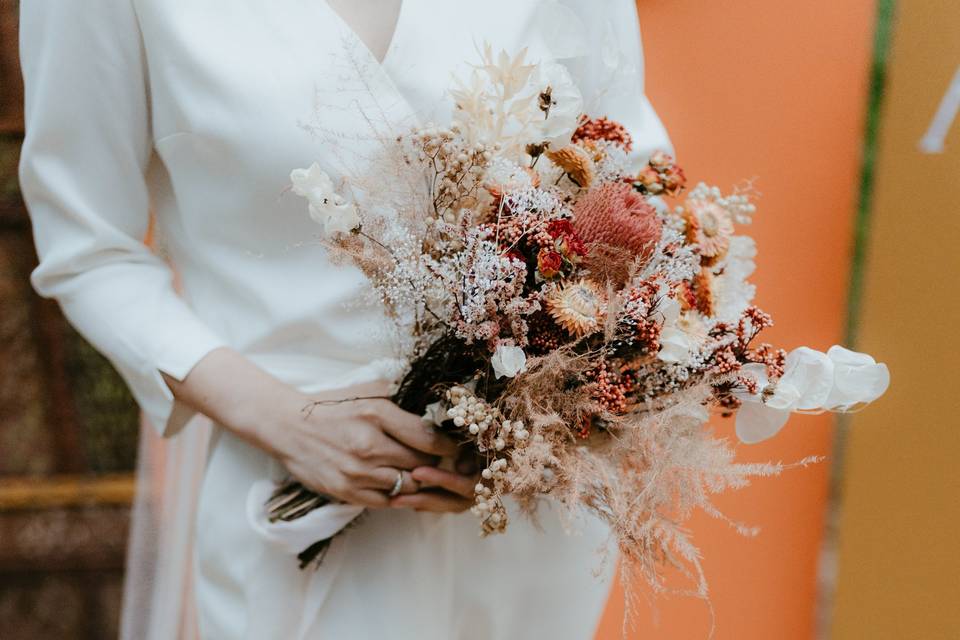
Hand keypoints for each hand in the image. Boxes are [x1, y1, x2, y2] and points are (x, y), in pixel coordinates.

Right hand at [162, 349, 477, 512]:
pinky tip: (408, 489)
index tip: (460, 449)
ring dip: (422, 485)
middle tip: (456, 469)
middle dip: (441, 468)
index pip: (429, 439)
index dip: (450, 448)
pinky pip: (386, 501)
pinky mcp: (346, 492)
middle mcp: (369, 445)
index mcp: (378, 415)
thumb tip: (440, 408)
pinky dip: (400, 496)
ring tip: (435, 480)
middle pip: (422, 465)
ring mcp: (357, 472)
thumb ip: (404, 399)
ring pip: (407, 486)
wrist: (287, 426)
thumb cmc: (334, 405)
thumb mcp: (370, 392)